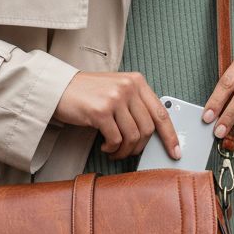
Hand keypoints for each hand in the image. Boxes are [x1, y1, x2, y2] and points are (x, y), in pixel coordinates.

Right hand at [53, 71, 180, 160]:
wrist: (58, 88)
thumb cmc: (88, 93)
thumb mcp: (117, 90)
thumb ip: (136, 104)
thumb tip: (154, 133)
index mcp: (137, 81)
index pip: (161, 112)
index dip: (170, 135)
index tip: (175, 151)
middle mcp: (128, 87)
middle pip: (147, 129)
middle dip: (139, 147)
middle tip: (127, 152)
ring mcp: (115, 98)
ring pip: (132, 137)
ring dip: (124, 150)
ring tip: (114, 150)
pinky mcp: (100, 111)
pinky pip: (116, 139)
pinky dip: (112, 148)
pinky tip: (104, 146)